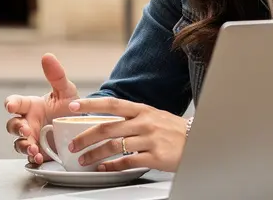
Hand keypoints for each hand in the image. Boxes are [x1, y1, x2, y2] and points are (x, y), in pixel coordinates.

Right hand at [3, 53, 78, 164]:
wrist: (83, 128)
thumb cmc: (70, 107)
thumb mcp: (66, 91)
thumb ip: (57, 76)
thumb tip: (47, 56)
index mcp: (31, 106)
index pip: (15, 102)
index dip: (11, 103)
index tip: (11, 106)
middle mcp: (28, 122)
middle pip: (12, 125)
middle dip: (17, 127)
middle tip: (27, 129)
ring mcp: (33, 138)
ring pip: (18, 142)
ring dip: (23, 145)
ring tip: (33, 148)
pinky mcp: (39, 152)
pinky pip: (29, 157)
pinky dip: (31, 158)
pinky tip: (38, 158)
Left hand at [66, 97, 186, 172]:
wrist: (199, 141)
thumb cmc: (173, 130)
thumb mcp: (153, 115)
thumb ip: (131, 117)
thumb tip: (106, 120)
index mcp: (141, 110)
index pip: (111, 104)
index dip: (91, 105)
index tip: (73, 106)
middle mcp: (144, 122)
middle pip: (107, 128)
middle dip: (86, 137)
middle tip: (73, 145)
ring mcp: (150, 139)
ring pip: (114, 146)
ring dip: (95, 154)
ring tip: (84, 159)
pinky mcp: (155, 157)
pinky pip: (128, 161)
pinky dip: (112, 166)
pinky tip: (104, 168)